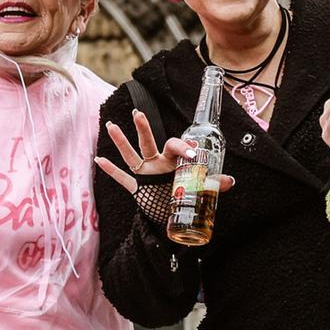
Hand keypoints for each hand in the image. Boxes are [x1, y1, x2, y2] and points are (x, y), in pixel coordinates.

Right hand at [95, 109, 236, 195]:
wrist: (174, 215)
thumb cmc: (187, 196)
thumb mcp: (200, 189)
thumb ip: (212, 183)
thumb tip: (230, 181)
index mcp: (172, 162)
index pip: (174, 147)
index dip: (183, 147)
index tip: (193, 154)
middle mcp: (157, 164)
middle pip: (148, 143)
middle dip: (143, 129)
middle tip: (138, 114)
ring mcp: (145, 175)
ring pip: (131, 155)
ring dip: (121, 142)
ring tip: (111, 125)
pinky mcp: (137, 188)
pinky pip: (122, 178)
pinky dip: (111, 170)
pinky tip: (99, 159)